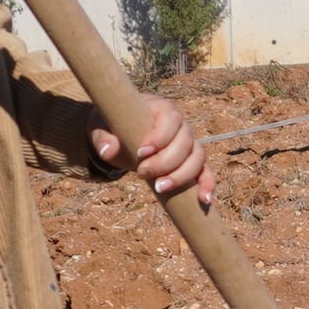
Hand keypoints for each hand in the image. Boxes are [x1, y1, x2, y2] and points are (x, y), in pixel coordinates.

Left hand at [95, 93, 216, 203]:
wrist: (121, 134)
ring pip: (197, 157)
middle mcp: (181, 125)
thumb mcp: (102, 128)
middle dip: (166, 161)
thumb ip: (103, 138)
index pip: (171, 119)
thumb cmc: (113, 127)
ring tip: (160, 188)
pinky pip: (205, 172)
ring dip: (182, 175)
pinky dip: (207, 184)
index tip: (141, 152)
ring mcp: (188, 144)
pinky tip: (203, 200)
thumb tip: (107, 151)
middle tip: (142, 173)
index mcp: (162, 109)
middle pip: (185, 142)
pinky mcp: (191, 162)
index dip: (160, 136)